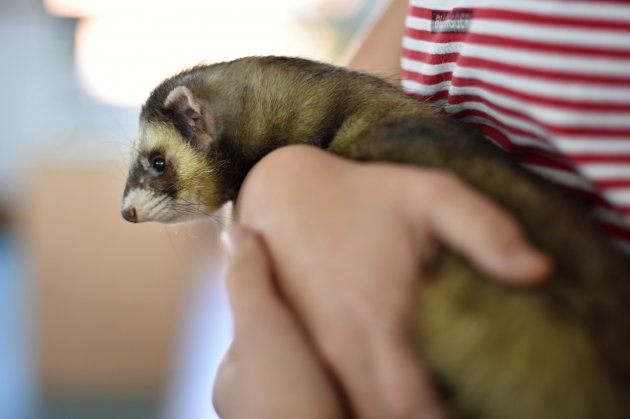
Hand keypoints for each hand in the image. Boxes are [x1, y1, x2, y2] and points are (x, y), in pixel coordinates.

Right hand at [235, 145, 549, 418]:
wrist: (284, 193)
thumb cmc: (363, 196)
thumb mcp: (431, 195)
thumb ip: (486, 230)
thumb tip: (540, 271)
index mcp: (375, 321)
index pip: (410, 409)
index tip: (471, 410)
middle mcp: (337, 349)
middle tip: (450, 404)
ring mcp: (311, 354)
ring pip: (346, 412)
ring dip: (382, 410)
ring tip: (419, 398)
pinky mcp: (295, 349)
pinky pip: (327, 394)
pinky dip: (356, 398)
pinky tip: (380, 384)